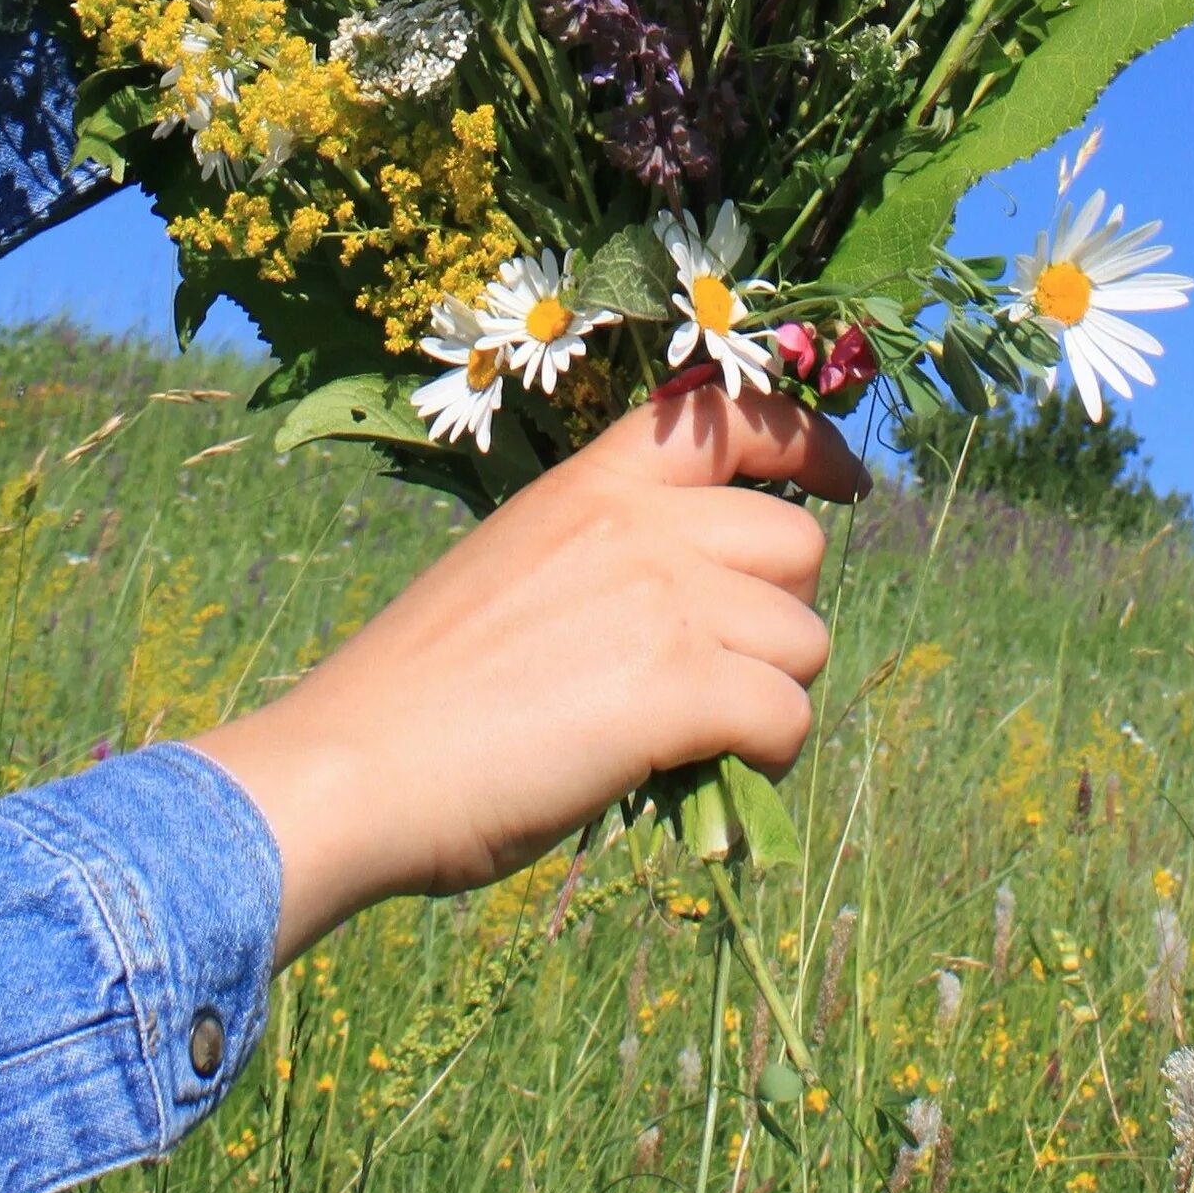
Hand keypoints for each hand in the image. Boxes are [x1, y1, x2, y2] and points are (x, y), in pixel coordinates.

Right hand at [191, 389, 868, 958]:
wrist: (352, 764)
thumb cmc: (418, 692)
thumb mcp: (517, 569)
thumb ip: (611, 562)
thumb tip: (703, 612)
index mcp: (593, 481)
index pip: (734, 417)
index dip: (808, 447)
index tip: (841, 486)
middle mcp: (640, 521)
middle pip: (798, 544)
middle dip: (781, 615)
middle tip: (722, 674)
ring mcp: (664, 597)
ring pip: (806, 638)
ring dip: (772, 695)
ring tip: (701, 740)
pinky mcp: (677, 687)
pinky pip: (788, 714)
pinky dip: (765, 756)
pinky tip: (702, 775)